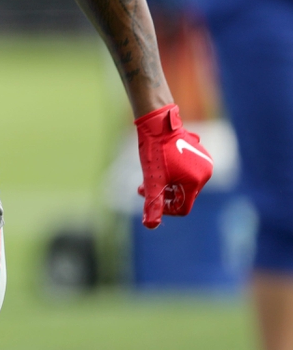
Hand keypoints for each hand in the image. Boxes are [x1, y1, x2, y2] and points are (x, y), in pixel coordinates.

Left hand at [135, 104, 212, 228]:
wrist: (158, 122)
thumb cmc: (155, 150)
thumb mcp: (153, 179)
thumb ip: (153, 203)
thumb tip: (150, 226)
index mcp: (196, 182)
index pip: (183, 208)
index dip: (165, 208)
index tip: (149, 198)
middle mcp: (205, 174)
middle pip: (183, 196)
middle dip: (163, 194)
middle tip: (143, 187)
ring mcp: (205, 163)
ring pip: (184, 184)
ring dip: (167, 184)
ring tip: (151, 175)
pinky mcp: (201, 155)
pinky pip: (187, 173)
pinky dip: (173, 174)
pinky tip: (161, 165)